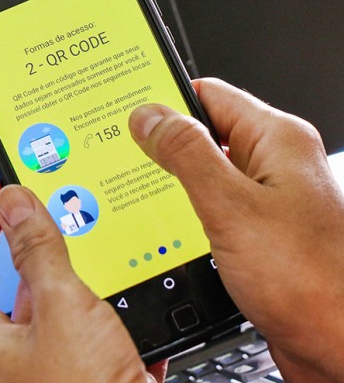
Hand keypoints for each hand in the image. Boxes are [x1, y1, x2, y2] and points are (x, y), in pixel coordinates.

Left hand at [0, 176, 164, 382]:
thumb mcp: (61, 308)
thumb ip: (36, 249)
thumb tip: (13, 201)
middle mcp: (4, 355)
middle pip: (6, 280)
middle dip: (31, 239)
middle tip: (48, 201)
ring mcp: (43, 366)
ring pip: (51, 301)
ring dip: (75, 270)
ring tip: (96, 238)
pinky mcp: (81, 373)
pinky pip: (86, 326)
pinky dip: (106, 304)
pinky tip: (130, 289)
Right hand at [129, 78, 343, 382]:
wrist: (340, 345)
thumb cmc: (312, 280)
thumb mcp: (231, 206)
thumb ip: (186, 155)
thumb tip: (149, 117)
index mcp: (277, 141)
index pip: (209, 95)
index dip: (164, 98)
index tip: (126, 108)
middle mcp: (273, 165)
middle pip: (203, 135)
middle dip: (159, 146)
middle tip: (120, 155)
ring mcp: (266, 200)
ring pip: (202, 175)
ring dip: (169, 183)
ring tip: (136, 193)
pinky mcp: (256, 233)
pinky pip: (210, 208)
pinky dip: (182, 213)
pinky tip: (161, 226)